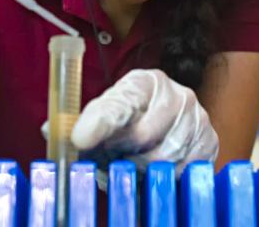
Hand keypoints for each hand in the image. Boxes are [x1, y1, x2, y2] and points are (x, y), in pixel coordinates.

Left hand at [70, 69, 218, 171]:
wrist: (169, 120)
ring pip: (163, 158)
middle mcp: (176, 94)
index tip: (80, 139)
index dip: (99, 121)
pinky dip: (163, 177)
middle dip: (119, 153)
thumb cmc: (131, 118)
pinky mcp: (209, 142)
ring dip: (139, 169)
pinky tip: (152, 170)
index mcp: (144, 81)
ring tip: (128, 163)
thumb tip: (49, 131)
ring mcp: (197, 118)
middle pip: (143, 136)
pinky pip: (183, 171)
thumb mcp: (104, 113)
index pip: (121, 102)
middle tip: (108, 157)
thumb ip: (77, 121)